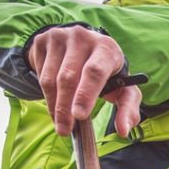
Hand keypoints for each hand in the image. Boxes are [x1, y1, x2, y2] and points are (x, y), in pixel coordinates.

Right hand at [26, 25, 142, 137]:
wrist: (82, 46)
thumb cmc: (107, 72)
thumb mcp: (122, 87)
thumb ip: (128, 109)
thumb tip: (124, 131)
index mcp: (106, 48)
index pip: (95, 72)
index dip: (86, 94)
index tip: (79, 115)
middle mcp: (82, 37)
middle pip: (69, 78)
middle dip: (65, 109)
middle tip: (65, 130)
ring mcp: (59, 37)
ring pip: (50, 79)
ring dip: (54, 106)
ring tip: (60, 123)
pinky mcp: (42, 41)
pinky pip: (40, 74)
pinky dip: (46, 94)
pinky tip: (55, 102)